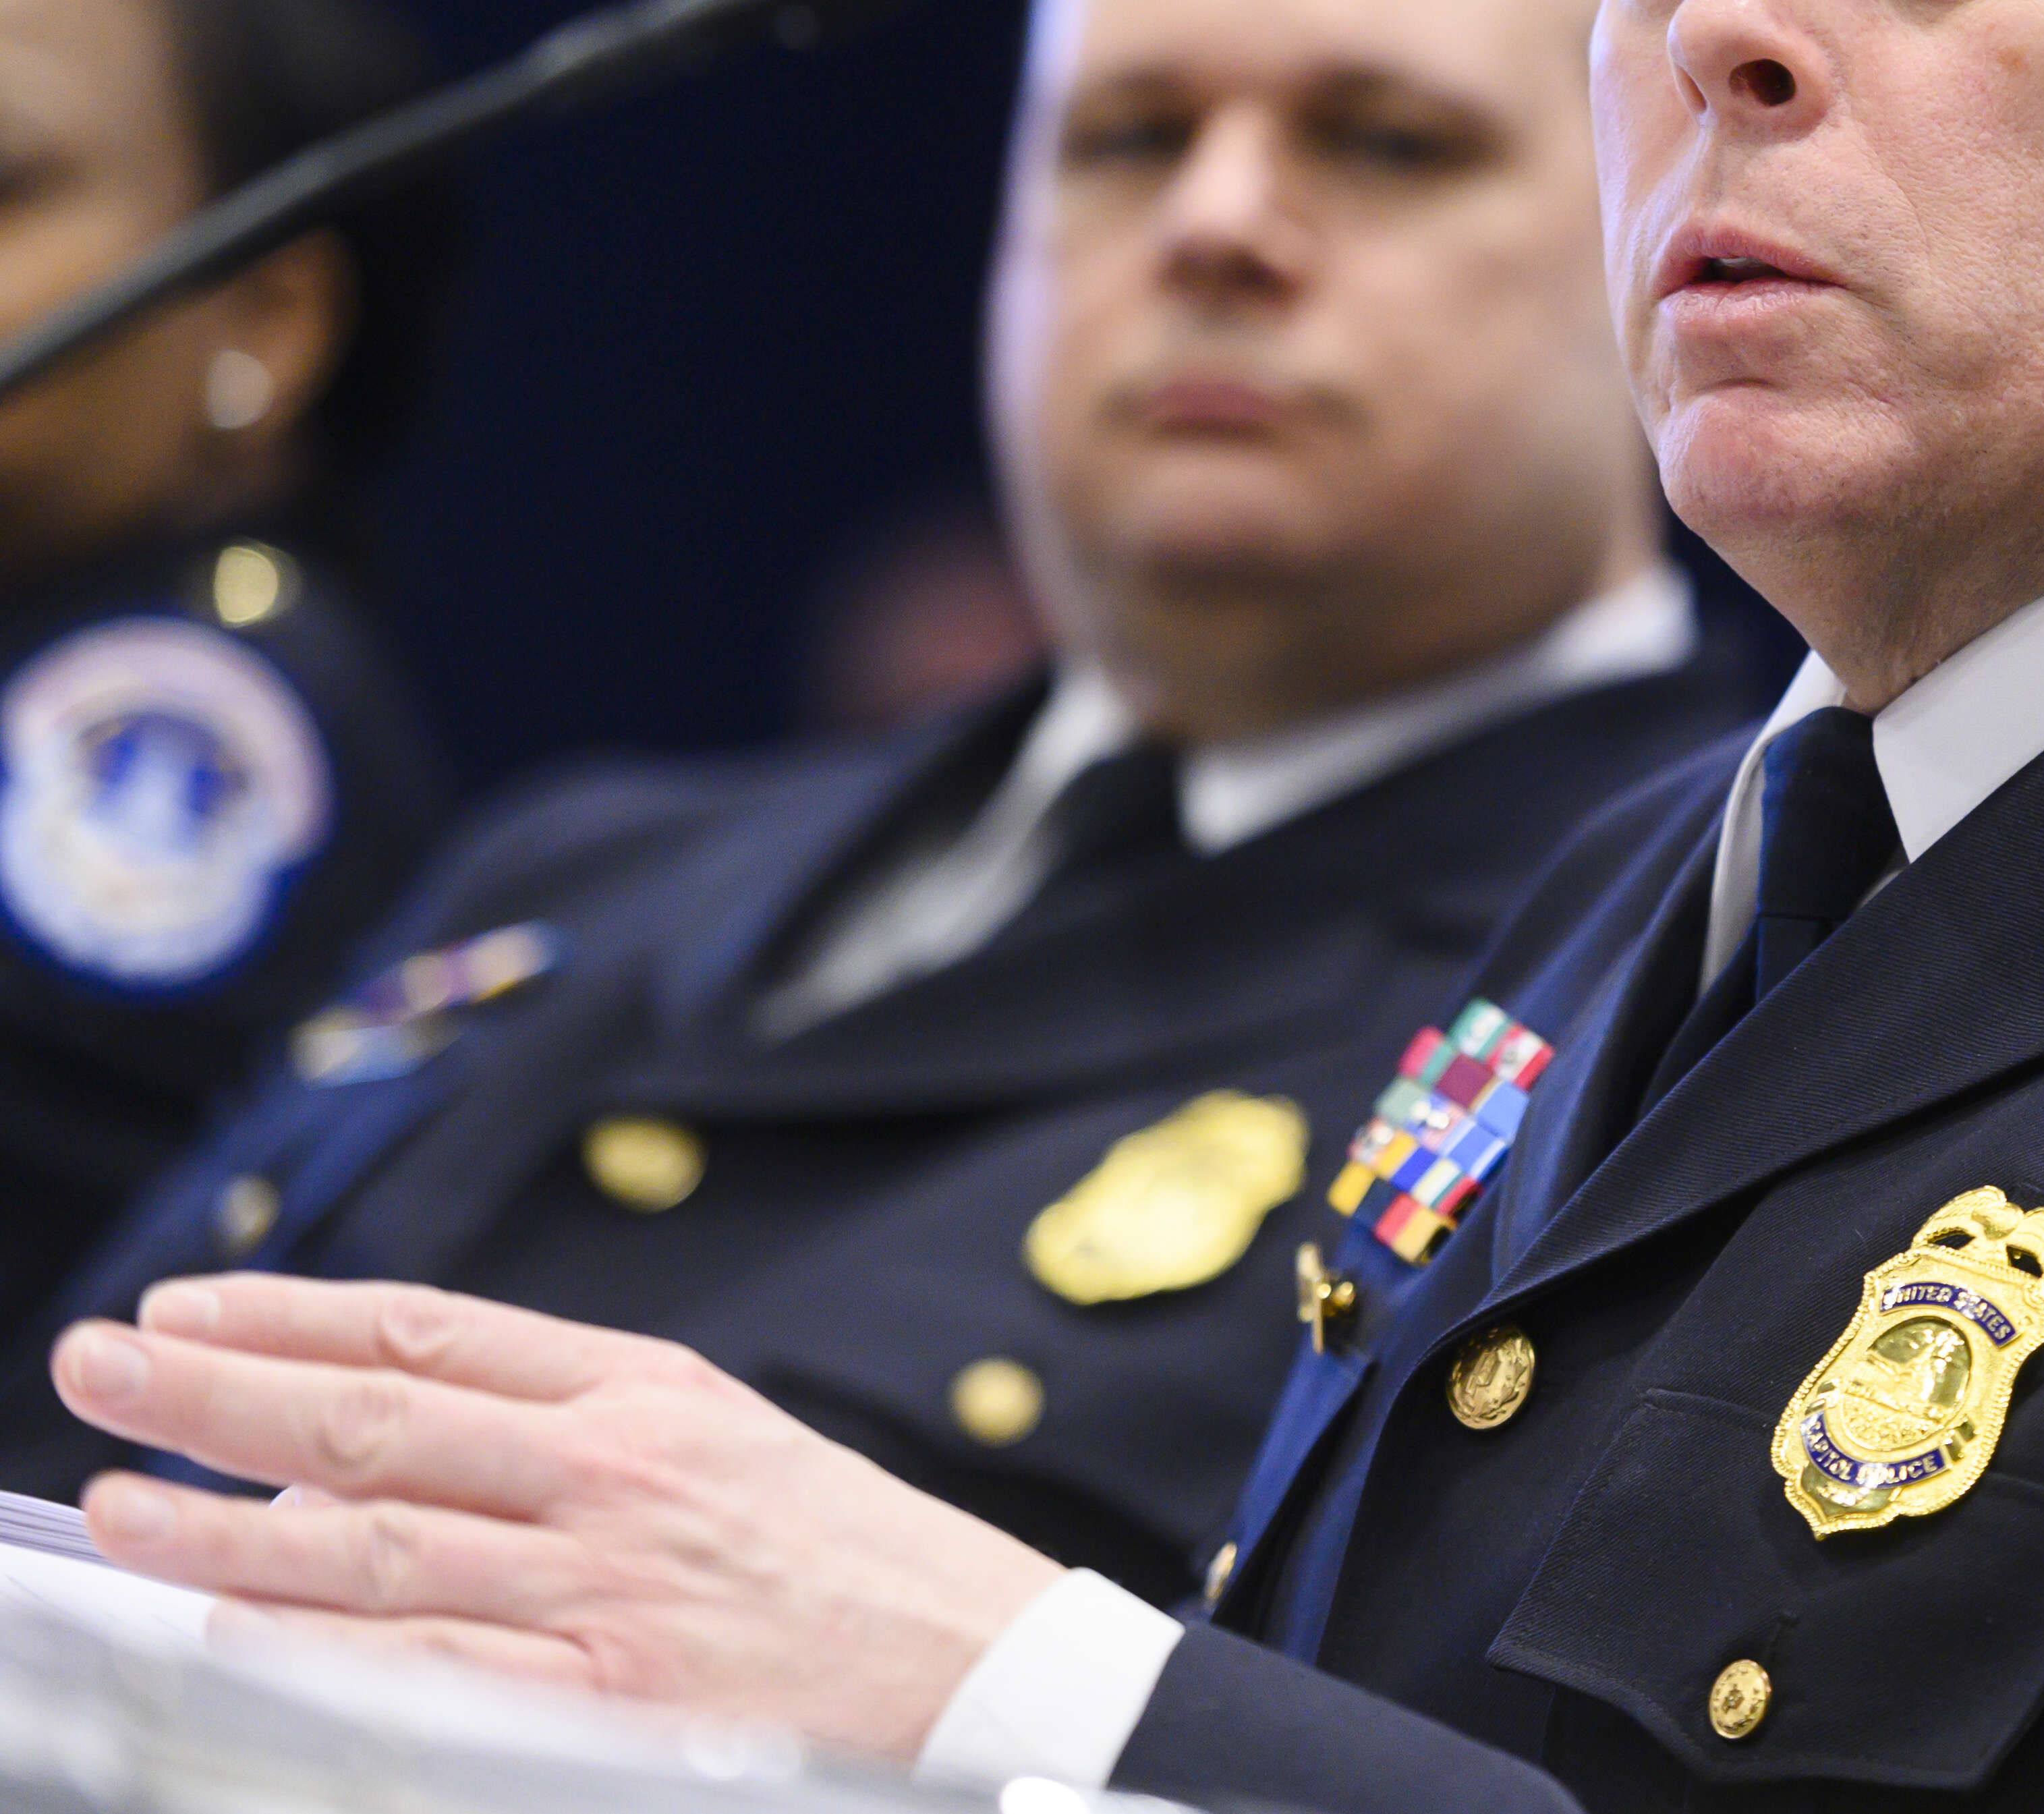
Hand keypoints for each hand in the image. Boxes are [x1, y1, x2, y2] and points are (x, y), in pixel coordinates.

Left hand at [50, 1275, 1064, 1762]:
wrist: (980, 1665)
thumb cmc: (848, 1560)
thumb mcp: (725, 1447)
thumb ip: (569, 1437)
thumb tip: (382, 1446)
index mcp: (648, 1395)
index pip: (432, 1334)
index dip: (295, 1315)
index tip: (187, 1305)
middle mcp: (614, 1475)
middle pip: (377, 1421)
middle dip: (219, 1389)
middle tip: (100, 1363)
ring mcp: (604, 1591)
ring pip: (373, 1547)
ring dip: (224, 1527)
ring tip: (116, 1506)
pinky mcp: (606, 1701)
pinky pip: (431, 1672)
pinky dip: (322, 1653)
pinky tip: (233, 1635)